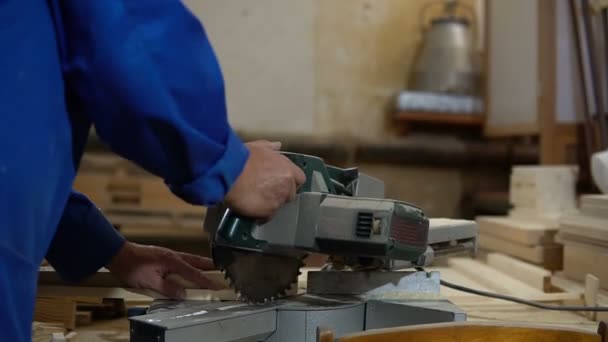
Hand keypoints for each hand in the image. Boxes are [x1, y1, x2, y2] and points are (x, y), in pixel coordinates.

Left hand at [106, 241, 221, 299]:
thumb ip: (168, 288)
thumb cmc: (133, 266)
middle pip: (196, 261)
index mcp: (173, 261)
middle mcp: (173, 256)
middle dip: (210, 267)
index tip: (218, 286)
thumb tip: (184, 294)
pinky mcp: (163, 256)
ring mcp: (168, 254)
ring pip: (190, 260)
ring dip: (201, 264)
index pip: (194, 273)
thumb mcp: (150, 281)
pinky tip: (189, 268)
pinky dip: (191, 264)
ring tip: (210, 269)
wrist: (118, 254)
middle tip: (222, 271)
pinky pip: (182, 260)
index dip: (207, 281)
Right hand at [224, 140, 305, 218]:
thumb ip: (271, 148)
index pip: (299, 179)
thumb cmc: (242, 157)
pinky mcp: (268, 212)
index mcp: (287, 169)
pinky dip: (260, 214)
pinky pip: (267, 216)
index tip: (281, 182)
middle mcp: (287, 185)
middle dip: (280, 194)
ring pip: (278, 206)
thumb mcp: (258, 147)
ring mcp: (278, 200)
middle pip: (290, 194)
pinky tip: (250, 207)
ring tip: (254, 199)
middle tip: (264, 191)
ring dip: (269, 204)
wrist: (230, 171)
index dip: (291, 182)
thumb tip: (278, 146)